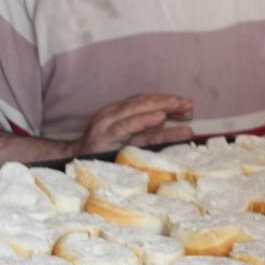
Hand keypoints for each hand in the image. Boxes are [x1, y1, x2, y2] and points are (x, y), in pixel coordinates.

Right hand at [71, 94, 194, 154]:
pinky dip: (144, 120)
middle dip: (168, 102)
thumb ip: (158, 134)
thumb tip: (186, 130)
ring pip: (137, 109)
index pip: (147, 102)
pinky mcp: (106, 134)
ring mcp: (109, 122)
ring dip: (161, 106)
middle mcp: (114, 112)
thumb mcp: (137, 143)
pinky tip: (160, 117)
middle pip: (144, 102)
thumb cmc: (108, 153)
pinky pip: (128, 125)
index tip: (188, 105)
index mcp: (121, 112)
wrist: (75, 162)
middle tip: (189, 104)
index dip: (167, 102)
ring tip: (180, 106)